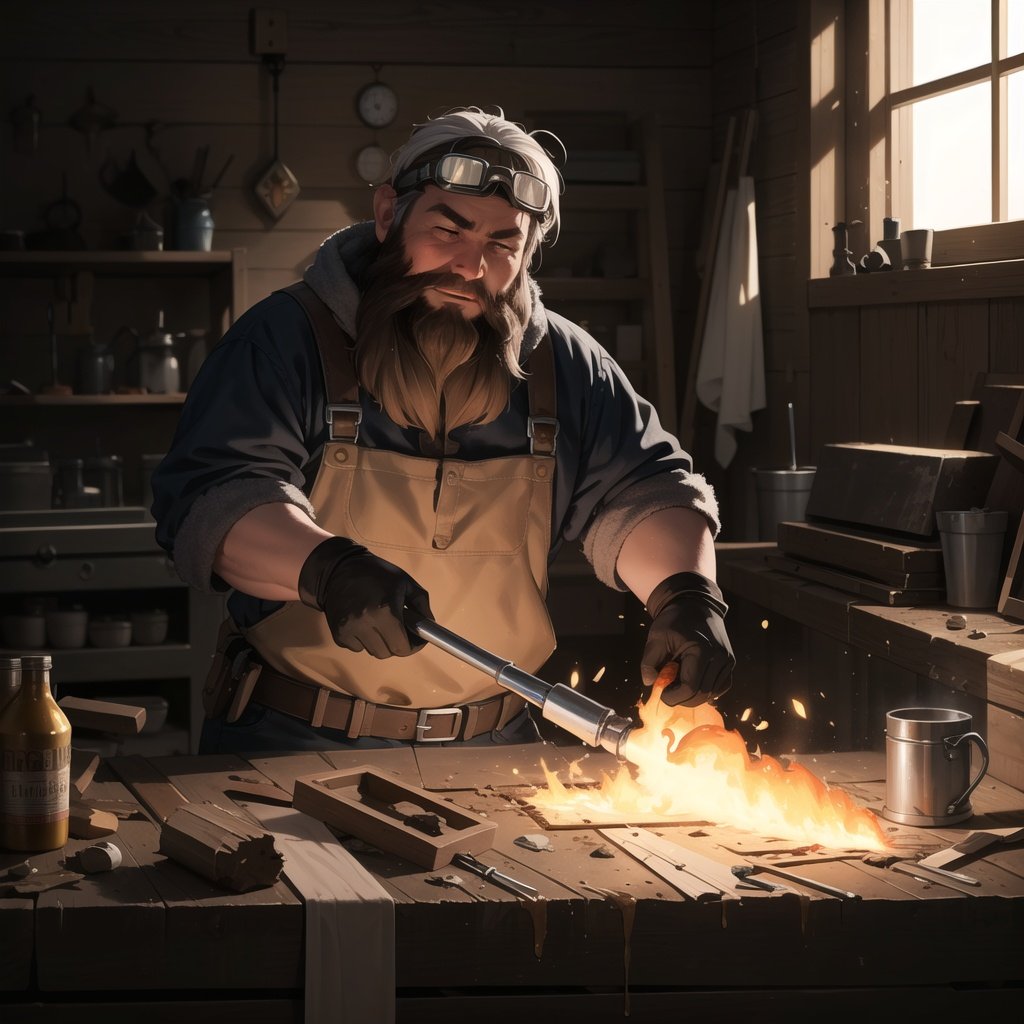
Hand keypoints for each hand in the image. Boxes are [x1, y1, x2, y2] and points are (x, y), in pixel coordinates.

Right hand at [298, 536, 432, 657]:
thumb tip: (428, 626)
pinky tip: (363, 623)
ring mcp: (350, 629)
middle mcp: (367, 623)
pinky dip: (363, 640)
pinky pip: (356, 647)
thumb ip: (421, 605)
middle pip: (387, 653)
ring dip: (380, 642)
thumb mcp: (405, 582)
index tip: (415, 639)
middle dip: (397, 644)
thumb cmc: (376, 573)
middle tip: (398, 631)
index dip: (413, 646)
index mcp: (386, 610)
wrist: (339, 568)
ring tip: (380, 624)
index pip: (402, 647)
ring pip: (372, 651)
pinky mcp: (338, 633)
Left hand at [641, 572, 734, 705]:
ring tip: (678, 684)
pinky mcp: (729, 662)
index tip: (661, 693)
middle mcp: (719, 657)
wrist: (694, 604)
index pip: (690, 687)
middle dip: (682, 698)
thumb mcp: (656, 638)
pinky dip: (706, 690)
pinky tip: (691, 682)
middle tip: (667, 692)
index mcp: (701, 650)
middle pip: (702, 694)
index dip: (673, 696)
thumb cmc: (673, 620)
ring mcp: (727, 660)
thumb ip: (649, 663)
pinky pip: (720, 686)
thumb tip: (650, 684)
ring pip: (712, 692)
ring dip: (693, 695)